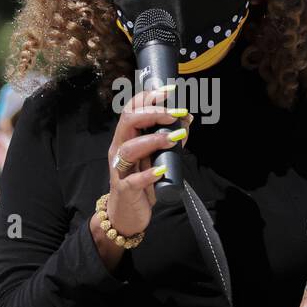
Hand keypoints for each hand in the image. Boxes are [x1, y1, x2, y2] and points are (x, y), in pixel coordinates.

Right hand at [102, 85, 193, 238]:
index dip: (149, 97)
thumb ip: (169, 140)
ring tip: (174, 138)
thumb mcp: (156, 158)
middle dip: (153, 114)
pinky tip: (162, 170)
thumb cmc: (142, 183)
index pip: (132, 109)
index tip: (170, 90)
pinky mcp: (125, 190)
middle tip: (176, 114)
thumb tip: (187, 120)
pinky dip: (148, 174)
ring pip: (129, 148)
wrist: (126, 216)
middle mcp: (119, 149)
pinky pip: (133, 180)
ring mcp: (120, 170)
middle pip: (128, 122)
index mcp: (126, 138)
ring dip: (153, 140)